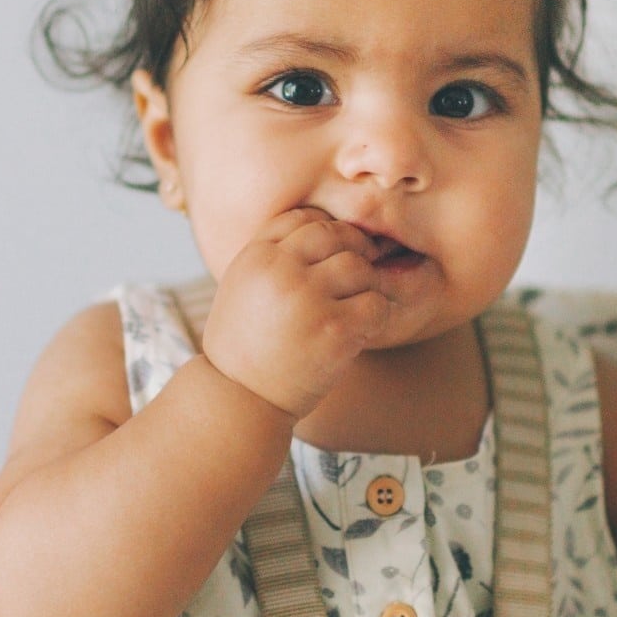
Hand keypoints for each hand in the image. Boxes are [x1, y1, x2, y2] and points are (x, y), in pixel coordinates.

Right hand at [201, 207, 391, 419]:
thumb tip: (329, 227)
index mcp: (256, 255)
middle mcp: (280, 270)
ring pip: (359, 266)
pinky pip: (376, 303)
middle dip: (352, 252)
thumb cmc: (246, 344)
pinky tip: (361, 330)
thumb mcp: (244, 286)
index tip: (332, 256)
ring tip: (352, 308)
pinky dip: (377, 315)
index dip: (326, 232)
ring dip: (364, 286)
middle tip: (355, 278)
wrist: (240, 398)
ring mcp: (308, 298)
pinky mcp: (334, 329)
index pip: (304, 218)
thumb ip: (276, 255)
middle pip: (335, 235)